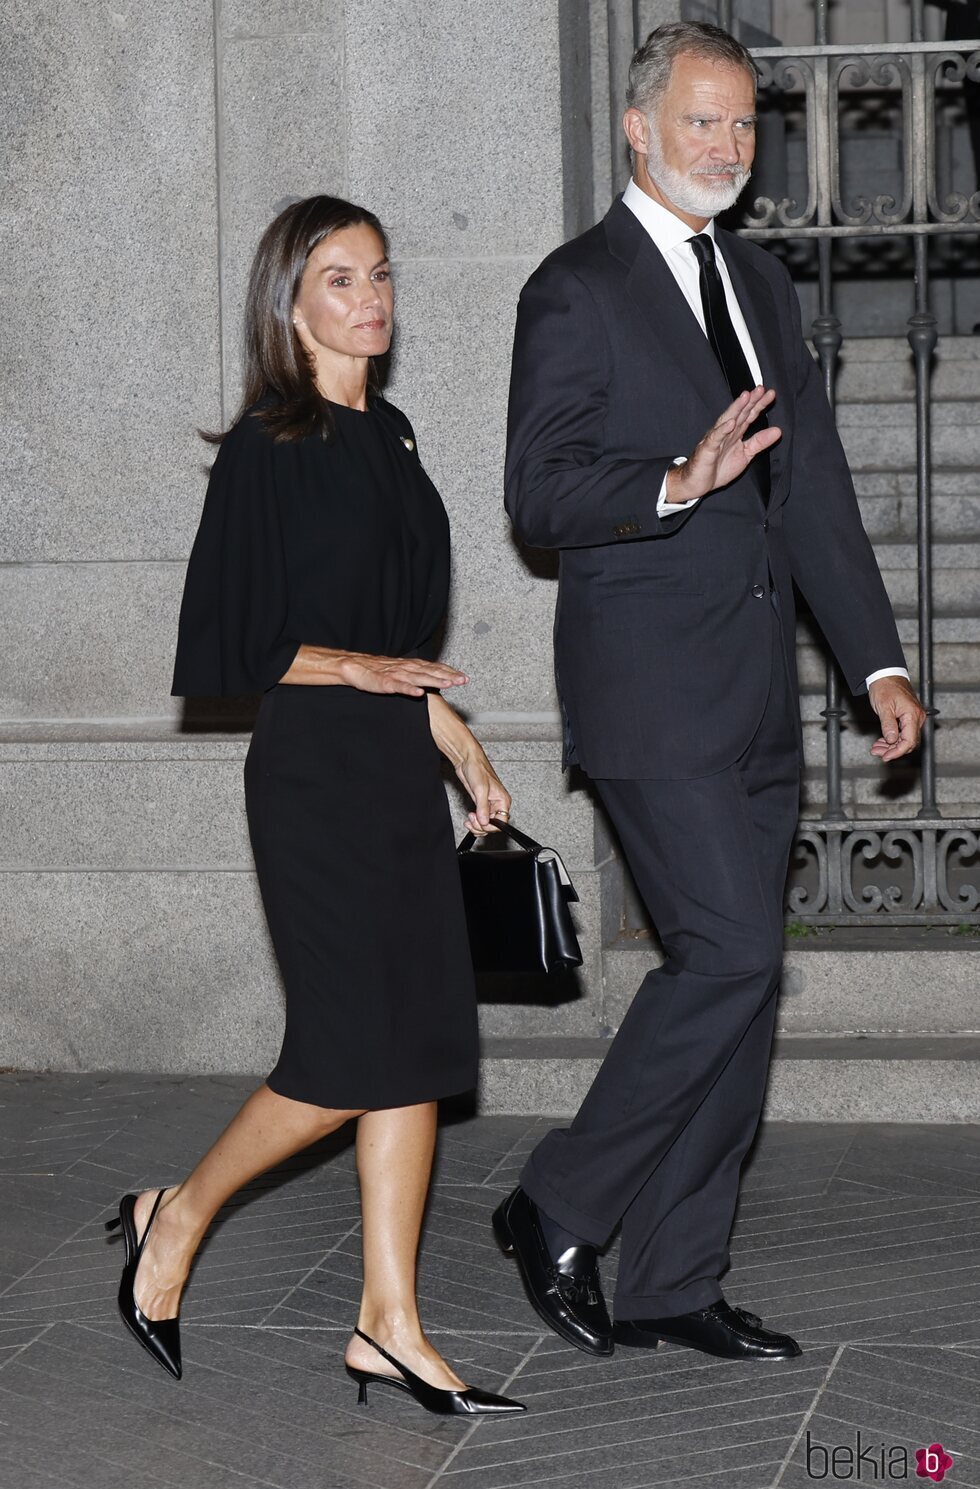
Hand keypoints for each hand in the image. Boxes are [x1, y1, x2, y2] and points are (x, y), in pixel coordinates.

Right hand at [338, 653, 467, 697]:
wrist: (355, 667)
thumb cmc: (378, 671)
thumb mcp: (400, 672)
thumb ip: (415, 675)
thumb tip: (432, 679)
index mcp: (411, 666)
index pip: (434, 668)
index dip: (449, 672)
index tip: (464, 677)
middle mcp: (407, 668)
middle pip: (431, 672)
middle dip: (448, 676)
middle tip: (463, 680)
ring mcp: (397, 675)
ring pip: (419, 678)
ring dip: (435, 681)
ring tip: (448, 684)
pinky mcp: (385, 683)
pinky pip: (399, 686)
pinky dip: (409, 689)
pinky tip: (419, 693)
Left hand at [456, 754, 511, 836]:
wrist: (467, 761)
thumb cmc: (478, 768)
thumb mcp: (481, 790)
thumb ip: (483, 807)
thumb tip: (484, 822)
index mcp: (503, 800)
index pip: (502, 822)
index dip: (491, 826)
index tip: (481, 823)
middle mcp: (497, 804)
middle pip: (493, 825)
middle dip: (482, 826)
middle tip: (472, 820)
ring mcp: (488, 804)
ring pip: (485, 823)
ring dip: (477, 825)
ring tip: (469, 819)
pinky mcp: (479, 803)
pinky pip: (479, 818)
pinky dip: (474, 821)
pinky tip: (469, 818)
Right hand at [665, 388, 781, 502]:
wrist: (697, 483)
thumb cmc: (718, 468)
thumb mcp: (745, 455)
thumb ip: (760, 442)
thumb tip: (778, 431)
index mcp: (735, 433)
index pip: (749, 415)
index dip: (759, 404)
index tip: (770, 394)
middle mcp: (726, 432)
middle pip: (739, 413)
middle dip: (750, 401)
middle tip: (760, 389)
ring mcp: (716, 439)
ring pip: (727, 420)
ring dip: (736, 409)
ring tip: (745, 397)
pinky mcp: (707, 449)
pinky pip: (715, 438)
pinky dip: (722, 430)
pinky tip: (730, 423)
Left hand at [868, 676, 926, 761]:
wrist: (887, 675)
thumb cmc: (885, 687)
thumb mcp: (883, 707)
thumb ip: (888, 725)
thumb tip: (892, 740)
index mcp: (912, 714)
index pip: (909, 741)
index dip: (897, 752)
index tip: (886, 757)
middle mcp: (917, 718)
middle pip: (908, 742)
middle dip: (892, 750)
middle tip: (877, 753)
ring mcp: (914, 718)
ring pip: (905, 739)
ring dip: (891, 746)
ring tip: (876, 748)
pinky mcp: (909, 718)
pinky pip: (903, 733)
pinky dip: (892, 739)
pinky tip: (881, 742)